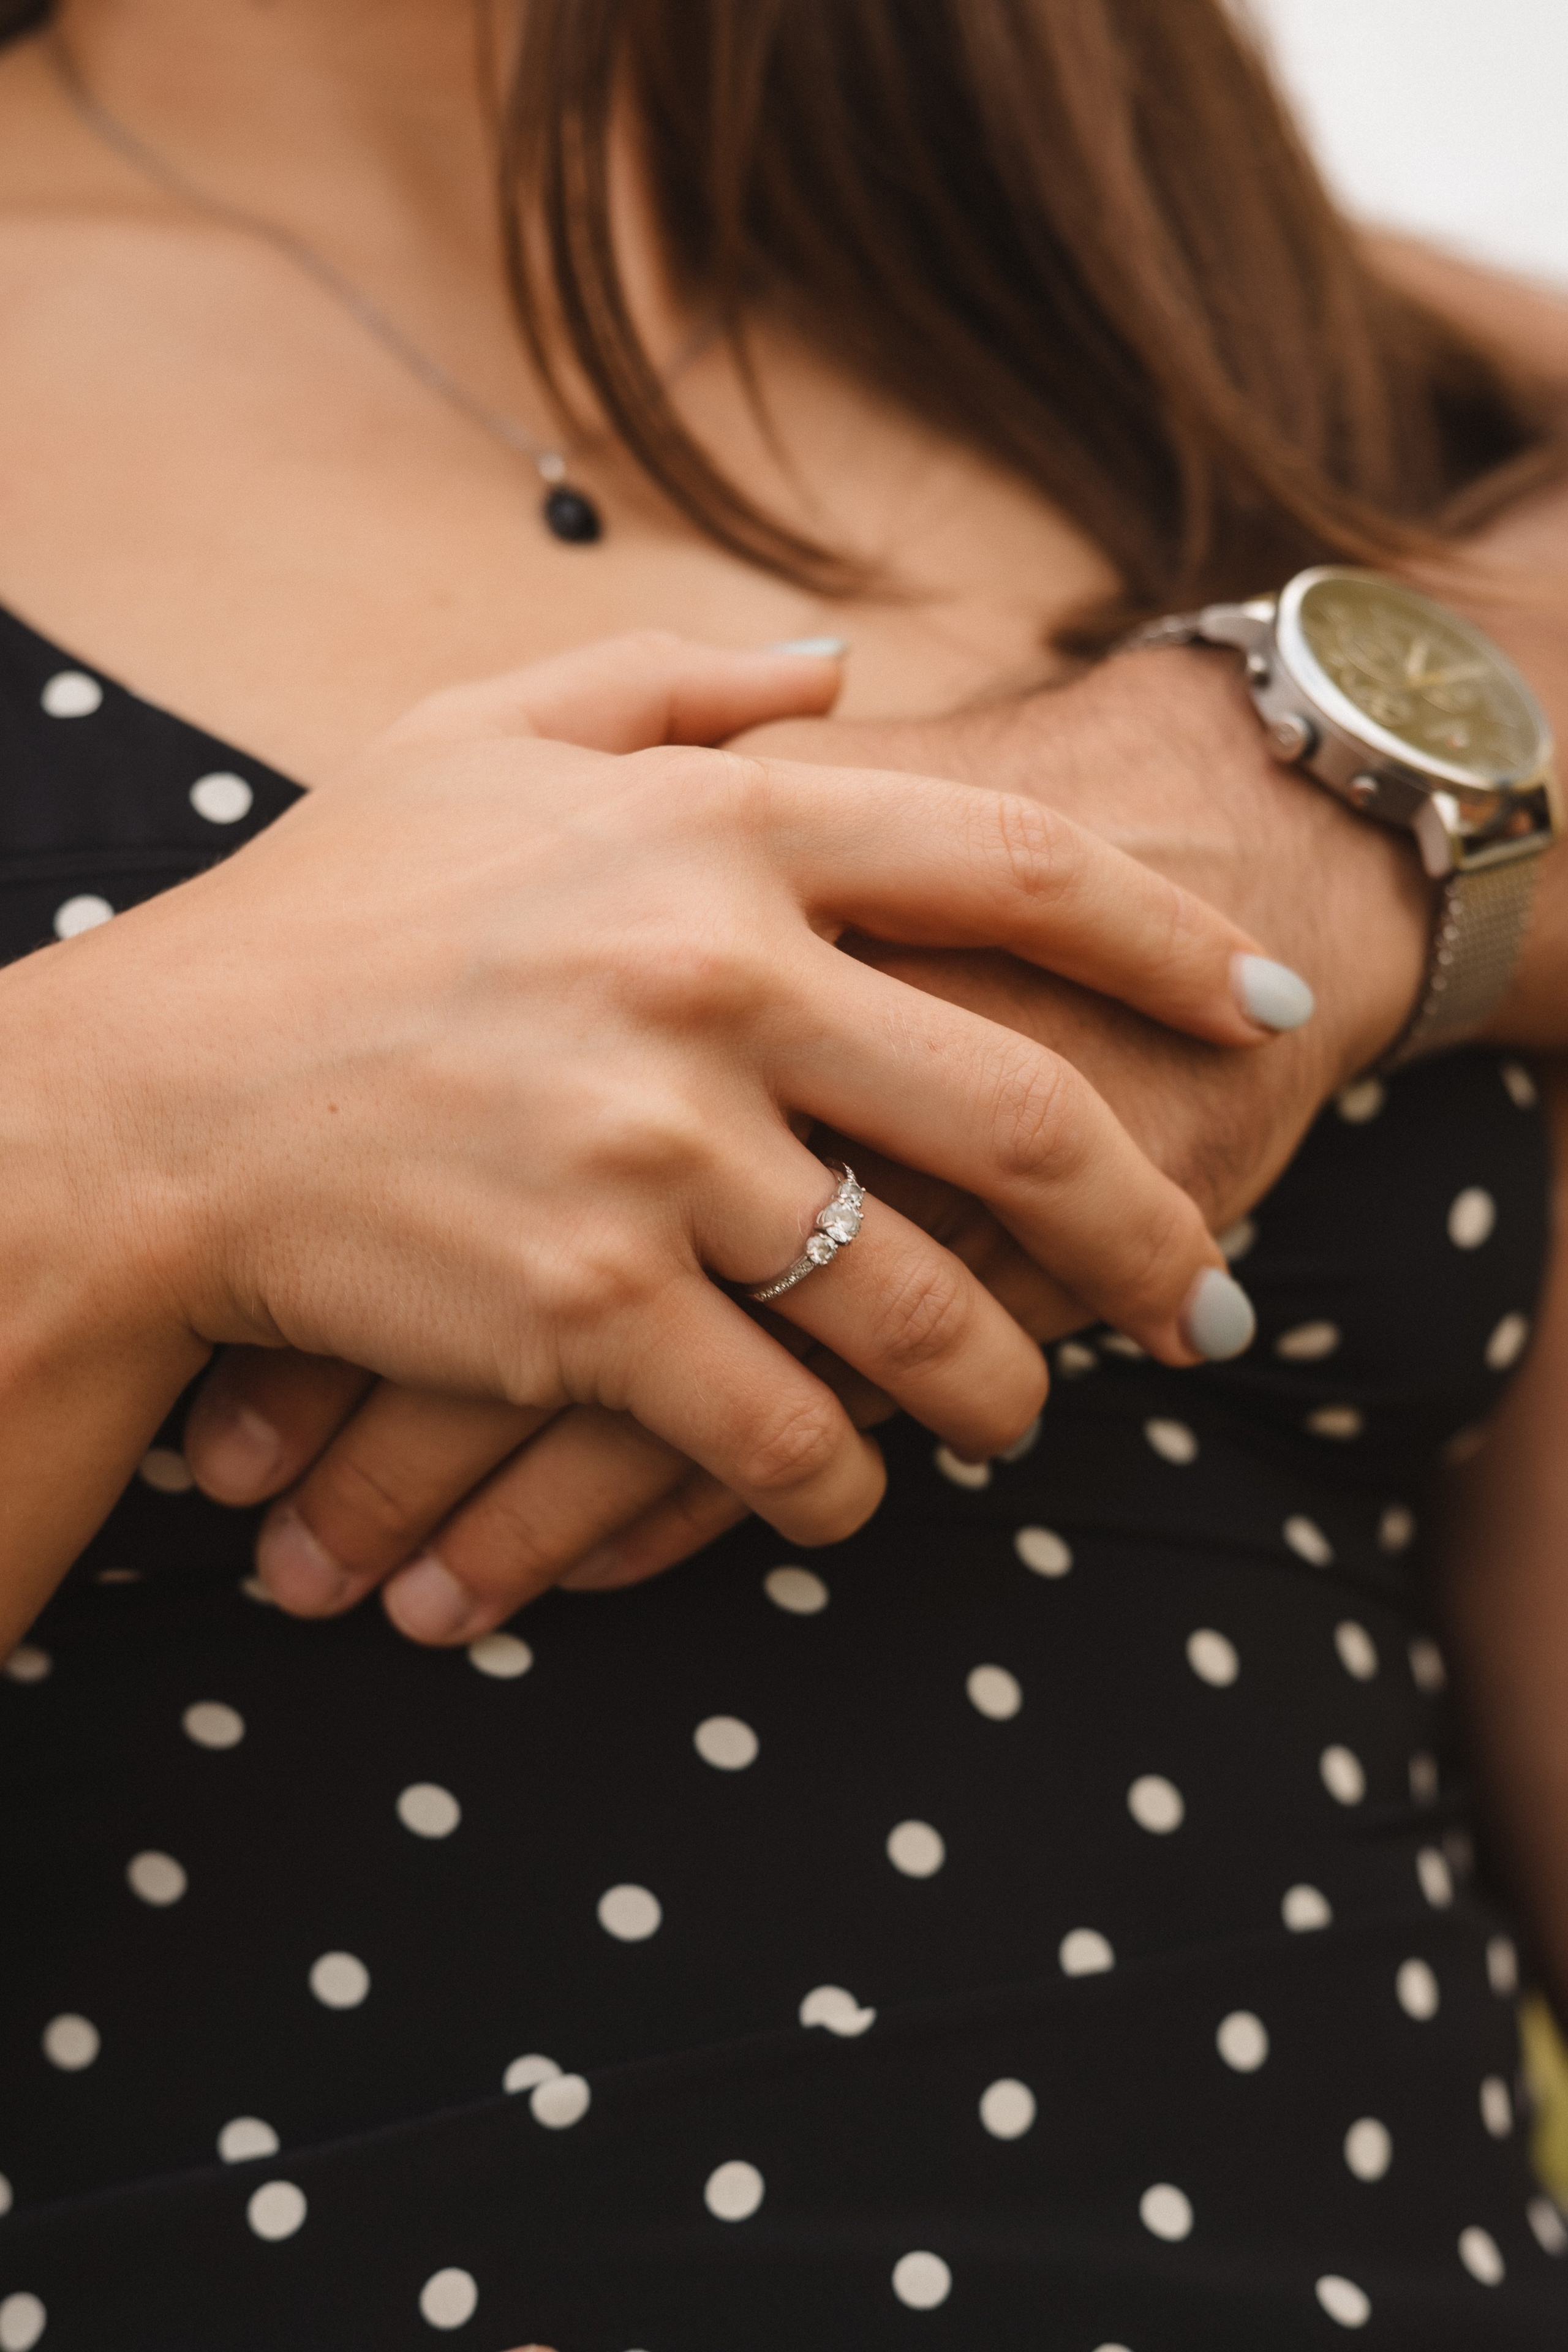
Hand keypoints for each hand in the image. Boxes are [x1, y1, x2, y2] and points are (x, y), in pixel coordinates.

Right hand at [8, 631, 1284, 1643]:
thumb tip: (839, 668)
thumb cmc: (322, 916)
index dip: (1168, 941)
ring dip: (1007, 1388)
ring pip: (922, 1305)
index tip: (1257, 1008)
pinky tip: (856, 1499)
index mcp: (715, 829)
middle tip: (1206, 1296)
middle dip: (1150, 1225)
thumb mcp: (471, 733)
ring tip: (1029, 1425)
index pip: (1018, 865)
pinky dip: (842, 1486)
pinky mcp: (587, 1305)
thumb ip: (669, 681)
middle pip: (1024, 1110)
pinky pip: (781, 1430)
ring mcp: (654, 1148)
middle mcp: (712, 975)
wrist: (153, 1106)